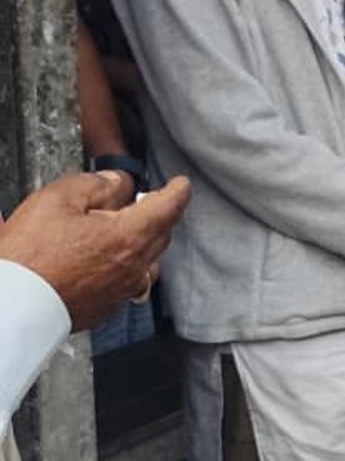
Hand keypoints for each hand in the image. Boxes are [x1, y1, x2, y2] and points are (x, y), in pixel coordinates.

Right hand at [0, 172, 189, 330]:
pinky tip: (102, 260)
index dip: (178, 191)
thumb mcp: (58, 200)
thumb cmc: (28, 258)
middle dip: (157, 214)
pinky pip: (128, 283)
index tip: (180, 184)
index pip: (170, 207)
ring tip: (120, 232)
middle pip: (162, 233)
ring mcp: (120, 292)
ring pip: (148, 261)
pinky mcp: (105, 309)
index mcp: (129, 237)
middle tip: (143, 202)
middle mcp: (133, 268)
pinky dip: (124, 267)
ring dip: (142, 243)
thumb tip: (118, 183)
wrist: (9, 307)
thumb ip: (96, 184)